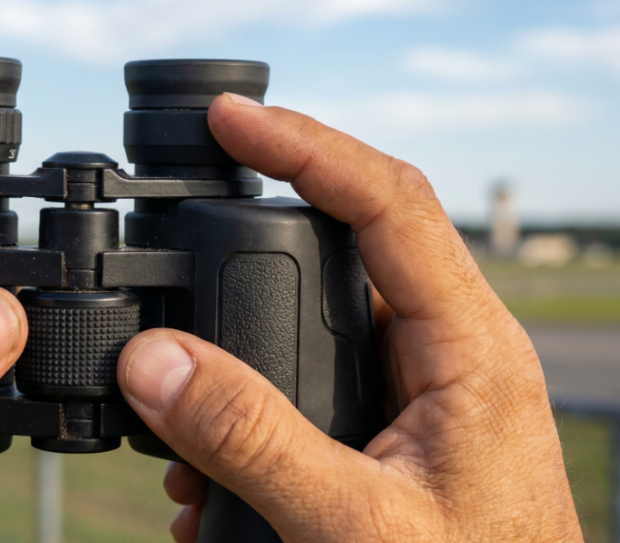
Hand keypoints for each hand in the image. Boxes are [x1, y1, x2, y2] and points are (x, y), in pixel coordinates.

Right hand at [118, 93, 581, 541]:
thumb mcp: (355, 524)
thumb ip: (252, 441)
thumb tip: (156, 362)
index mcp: (468, 348)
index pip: (387, 201)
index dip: (304, 146)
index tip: (230, 121)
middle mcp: (444, 349)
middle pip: (341, 246)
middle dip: (249, 246)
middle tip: (179, 242)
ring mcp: (414, 386)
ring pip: (313, 323)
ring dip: (235, 354)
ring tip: (175, 406)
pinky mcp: (388, 424)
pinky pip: (306, 384)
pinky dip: (244, 412)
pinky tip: (207, 469)